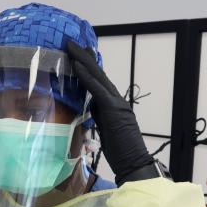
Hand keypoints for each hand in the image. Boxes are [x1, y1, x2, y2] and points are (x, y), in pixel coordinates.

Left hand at [67, 42, 160, 185]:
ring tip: (71, 48)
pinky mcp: (113, 109)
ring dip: (83, 61)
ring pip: (98, 77)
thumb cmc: (120, 153)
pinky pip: (97, 89)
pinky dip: (86, 77)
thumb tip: (88, 108)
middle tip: (73, 43)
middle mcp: (117, 100)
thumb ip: (98, 117)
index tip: (79, 55)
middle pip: (99, 75)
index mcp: (115, 106)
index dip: (89, 68)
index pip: (100, 83)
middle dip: (85, 58)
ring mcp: (116, 103)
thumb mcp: (106, 131)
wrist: (134, 163)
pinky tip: (77, 66)